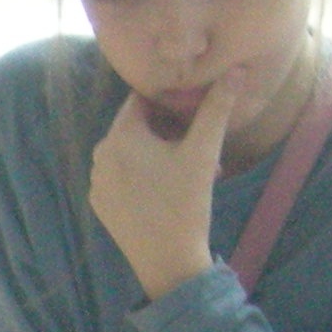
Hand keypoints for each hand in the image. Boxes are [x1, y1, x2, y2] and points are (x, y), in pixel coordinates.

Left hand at [87, 82, 232, 302]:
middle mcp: (100, 155)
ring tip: (189, 171)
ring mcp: (96, 182)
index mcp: (119, 136)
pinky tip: (168, 190)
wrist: (166, 262)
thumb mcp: (203, 151)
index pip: (143, 100)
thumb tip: (235, 70)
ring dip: (159, 153)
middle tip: (200, 150)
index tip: (193, 116)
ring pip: (130, 152)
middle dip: (169, 132)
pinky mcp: (100, 204)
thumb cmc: (185, 203)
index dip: (170, 103)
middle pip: (137, 126)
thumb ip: (216, 107)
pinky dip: (143, 175)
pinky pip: (122, 176)